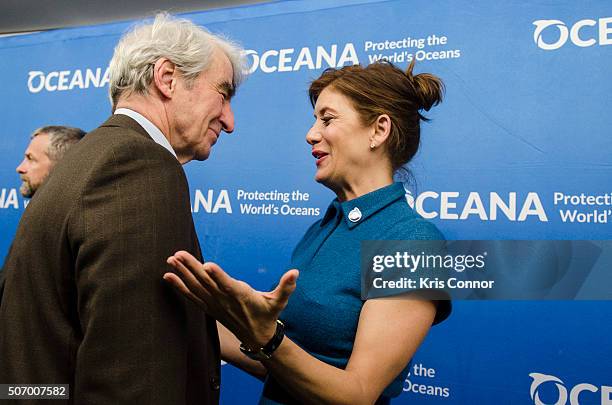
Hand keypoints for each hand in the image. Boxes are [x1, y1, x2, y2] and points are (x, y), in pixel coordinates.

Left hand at [164, 251, 298, 347]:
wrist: (257, 338)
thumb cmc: (268, 315)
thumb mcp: (279, 301)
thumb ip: (286, 287)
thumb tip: (295, 272)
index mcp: (241, 296)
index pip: (228, 285)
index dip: (218, 276)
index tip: (207, 265)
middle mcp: (225, 300)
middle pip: (206, 283)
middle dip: (191, 268)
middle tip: (178, 255)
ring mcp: (214, 304)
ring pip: (196, 287)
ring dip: (182, 274)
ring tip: (170, 260)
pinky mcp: (208, 307)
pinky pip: (191, 296)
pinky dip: (179, 287)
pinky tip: (168, 276)